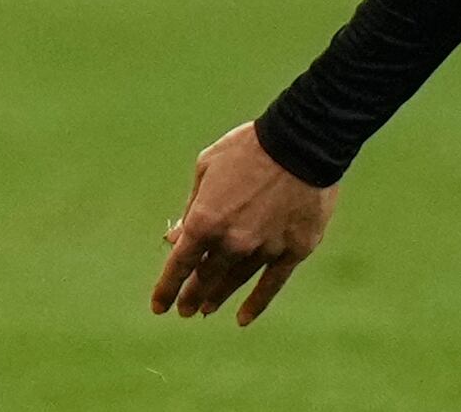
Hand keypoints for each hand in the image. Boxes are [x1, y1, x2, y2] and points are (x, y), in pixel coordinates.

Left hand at [152, 123, 335, 326]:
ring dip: (217, 297)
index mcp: (205, 220)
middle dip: (192, 295)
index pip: (179, 264)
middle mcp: (232, 242)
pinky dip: (256, 303)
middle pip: (206, 277)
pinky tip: (243, 318)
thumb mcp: (207, 167)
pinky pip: (271, 285)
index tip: (159, 306)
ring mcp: (264, 249)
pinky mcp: (293, 251)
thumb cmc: (248, 147)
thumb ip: (191, 206)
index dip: (167, 288)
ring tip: (207, 309)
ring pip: (235, 282)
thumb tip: (176, 238)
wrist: (301, 142)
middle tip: (185, 309)